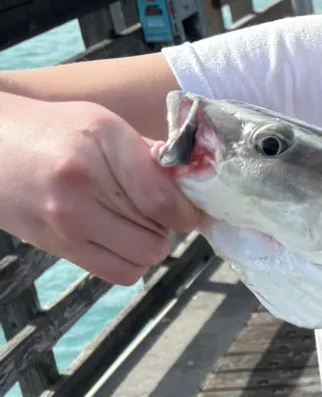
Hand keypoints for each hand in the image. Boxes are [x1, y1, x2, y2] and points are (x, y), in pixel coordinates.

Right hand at [0, 94, 202, 285]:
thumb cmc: (55, 130)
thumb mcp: (104, 124)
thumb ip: (149, 155)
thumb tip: (191, 187)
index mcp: (103, 141)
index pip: (164, 200)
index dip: (186, 212)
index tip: (187, 209)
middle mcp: (82, 182)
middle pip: (157, 233)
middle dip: (167, 226)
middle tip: (155, 212)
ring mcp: (65, 218)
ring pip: (142, 258)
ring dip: (149, 246)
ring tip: (135, 224)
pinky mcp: (55, 244)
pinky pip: (118, 273)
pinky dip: (129, 262)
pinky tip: (119, 239)